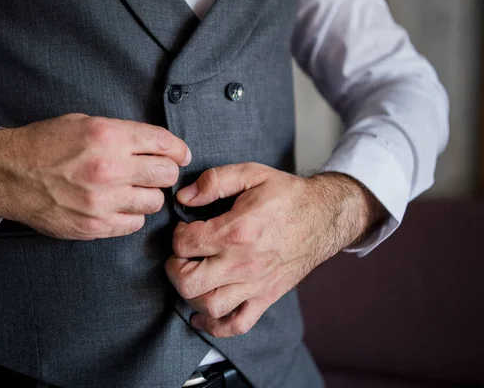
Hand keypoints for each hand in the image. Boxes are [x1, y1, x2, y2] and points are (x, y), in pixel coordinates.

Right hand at [0, 114, 190, 239]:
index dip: (178, 150)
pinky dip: (131, 215)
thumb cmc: (45, 145)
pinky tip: (118, 206)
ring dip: (148, 195)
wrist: (9, 175)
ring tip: (131, 190)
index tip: (180, 155)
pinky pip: (134, 224)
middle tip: (155, 173)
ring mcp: (103, 201)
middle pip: (166, 175)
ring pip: (154, 202)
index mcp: (108, 136)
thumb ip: (122, 134)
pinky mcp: (95, 225)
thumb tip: (157, 146)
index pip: (164, 143)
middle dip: (165, 172)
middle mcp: (110, 168)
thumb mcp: (84, 123)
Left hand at [165, 163, 383, 336]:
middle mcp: (244, 263)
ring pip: (209, 307)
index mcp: (237, 231)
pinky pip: (237, 324)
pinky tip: (201, 316)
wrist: (325, 216)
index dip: (177, 234)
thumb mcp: (251, 174)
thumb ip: (214, 181)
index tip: (186, 228)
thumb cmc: (288, 195)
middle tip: (182, 255)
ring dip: (191, 295)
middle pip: (189, 282)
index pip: (185, 244)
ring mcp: (255, 285)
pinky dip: (215, 327)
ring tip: (194, 276)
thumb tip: (184, 197)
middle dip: (175, 268)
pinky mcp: (266, 297)